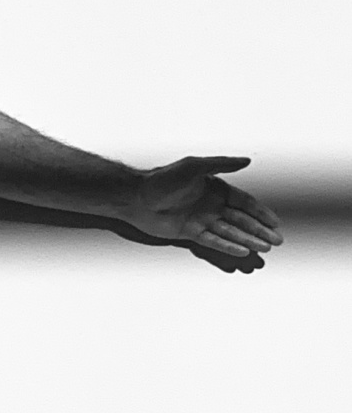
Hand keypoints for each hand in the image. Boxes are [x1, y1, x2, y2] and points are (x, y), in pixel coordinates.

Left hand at [123, 156, 284, 270]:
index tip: (276, 223)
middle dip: (259, 230)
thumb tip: (248, 159)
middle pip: (241, 220)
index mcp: (214, 188)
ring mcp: (201, 219)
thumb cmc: (163, 179)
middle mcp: (210, 204)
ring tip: (265, 249)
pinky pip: (213, 240)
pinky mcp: (189, 232)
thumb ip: (221, 164)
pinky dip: (228, 246)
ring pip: (230, 232)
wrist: (135, 196)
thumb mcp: (194, 167)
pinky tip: (242, 252)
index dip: (260, 213)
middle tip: (277, 241)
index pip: (244, 202)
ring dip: (247, 240)